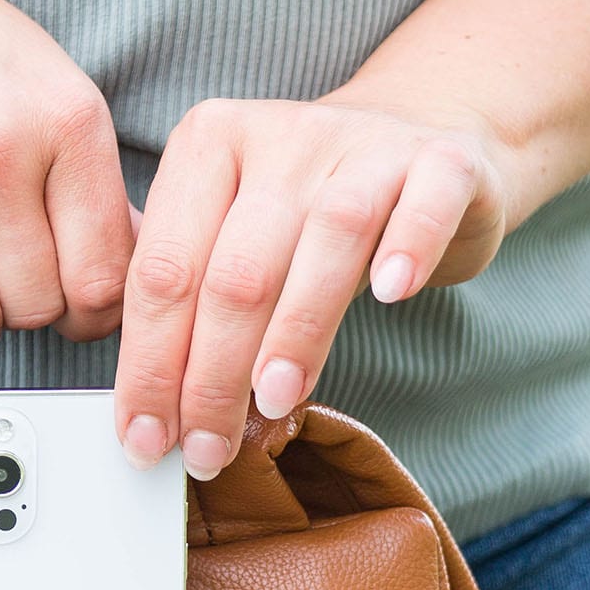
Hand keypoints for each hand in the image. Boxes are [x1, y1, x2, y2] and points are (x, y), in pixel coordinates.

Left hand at [113, 96, 510, 477]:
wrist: (415, 143)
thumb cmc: (304, 219)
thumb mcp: (229, 243)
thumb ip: (188, 312)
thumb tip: (150, 421)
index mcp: (207, 147)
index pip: (164, 271)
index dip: (150, 367)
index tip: (147, 441)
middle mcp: (280, 137)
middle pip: (236, 271)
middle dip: (211, 378)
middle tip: (207, 453)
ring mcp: (364, 144)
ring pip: (326, 237)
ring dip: (296, 331)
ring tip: (274, 402)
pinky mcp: (443, 161)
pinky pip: (426, 202)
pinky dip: (409, 246)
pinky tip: (391, 295)